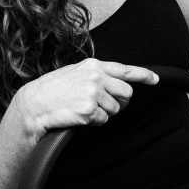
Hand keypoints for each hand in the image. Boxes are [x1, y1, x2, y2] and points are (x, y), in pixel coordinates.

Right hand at [11, 59, 157, 136]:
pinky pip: (104, 120)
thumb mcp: (74, 73)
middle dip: (120, 102)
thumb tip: (115, 83)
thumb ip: (96, 74)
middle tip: (104, 106)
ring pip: (115, 109)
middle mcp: (96, 76)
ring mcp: (93, 93)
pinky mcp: (89, 110)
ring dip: (104, 114)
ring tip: (83, 109)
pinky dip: (95, 122)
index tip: (155, 80)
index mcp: (93, 65)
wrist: (33, 105)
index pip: (126, 70)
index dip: (144, 75)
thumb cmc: (51, 90)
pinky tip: (80, 117)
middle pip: (127, 93)